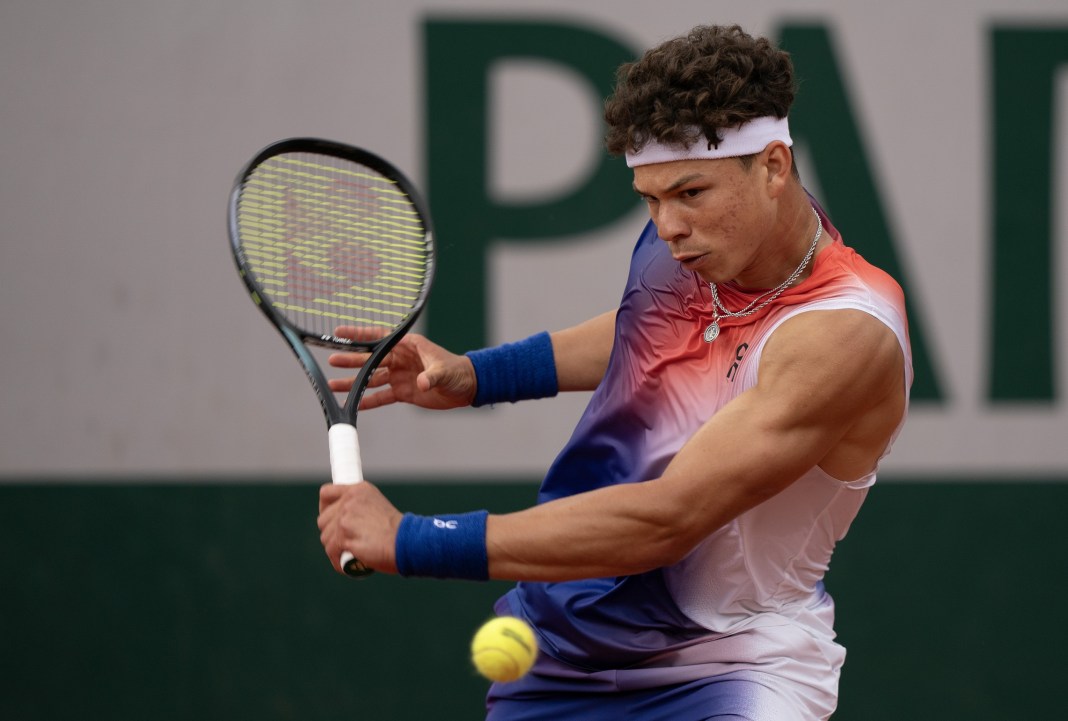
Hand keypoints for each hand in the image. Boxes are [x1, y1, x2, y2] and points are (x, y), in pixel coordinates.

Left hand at [318, 481, 402, 573]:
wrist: (409, 542)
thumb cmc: (398, 532)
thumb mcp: (377, 508)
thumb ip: (359, 509)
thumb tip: (341, 521)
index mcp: (358, 490)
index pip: (326, 493)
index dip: (326, 509)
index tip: (333, 521)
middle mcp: (350, 500)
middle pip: (323, 520)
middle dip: (331, 534)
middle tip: (346, 543)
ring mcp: (346, 518)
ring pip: (326, 538)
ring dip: (335, 550)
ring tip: (351, 556)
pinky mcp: (344, 537)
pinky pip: (332, 552)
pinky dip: (338, 562)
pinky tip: (349, 565)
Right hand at [328, 329, 476, 410]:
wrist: (466, 387)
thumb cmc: (457, 371)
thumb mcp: (445, 371)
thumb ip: (432, 376)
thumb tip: (422, 383)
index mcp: (408, 346)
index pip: (380, 338)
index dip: (360, 335)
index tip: (340, 332)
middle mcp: (400, 359)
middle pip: (370, 359)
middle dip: (351, 360)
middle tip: (331, 360)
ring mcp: (400, 375)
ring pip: (372, 379)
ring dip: (354, 383)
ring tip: (333, 385)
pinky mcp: (403, 392)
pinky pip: (382, 396)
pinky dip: (369, 401)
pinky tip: (354, 405)